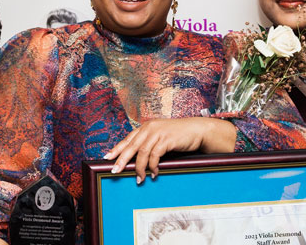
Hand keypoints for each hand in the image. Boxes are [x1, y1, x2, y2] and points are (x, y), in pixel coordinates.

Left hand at [103, 117, 236, 183]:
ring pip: (142, 153)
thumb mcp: (161, 137)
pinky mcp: (166, 139)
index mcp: (146, 127)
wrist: (197, 130)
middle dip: (122, 160)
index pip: (128, 139)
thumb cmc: (180, 136)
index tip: (107, 158)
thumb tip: (138, 161)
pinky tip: (154, 174)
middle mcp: (150, 128)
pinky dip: (153, 166)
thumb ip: (150, 144)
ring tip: (139, 179)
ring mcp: (158, 133)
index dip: (117, 149)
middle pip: (131, 146)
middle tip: (115, 171)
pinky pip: (155, 156)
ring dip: (140, 168)